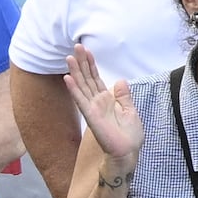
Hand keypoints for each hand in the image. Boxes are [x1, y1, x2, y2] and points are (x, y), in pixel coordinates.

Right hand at [61, 45, 143, 169]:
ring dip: (75, 72)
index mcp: (107, 99)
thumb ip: (123, 96)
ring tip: (69, 58)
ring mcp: (92, 108)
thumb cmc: (129, 134)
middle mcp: (97, 102)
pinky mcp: (91, 115)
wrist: (127, 151)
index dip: (91, 64)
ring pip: (82, 86)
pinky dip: (74, 89)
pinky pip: (81, 100)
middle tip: (76, 46)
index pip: (96, 78)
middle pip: (87, 78)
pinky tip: (68, 78)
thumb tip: (119, 81)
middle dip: (82, 62)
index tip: (86, 50)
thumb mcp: (130, 110)